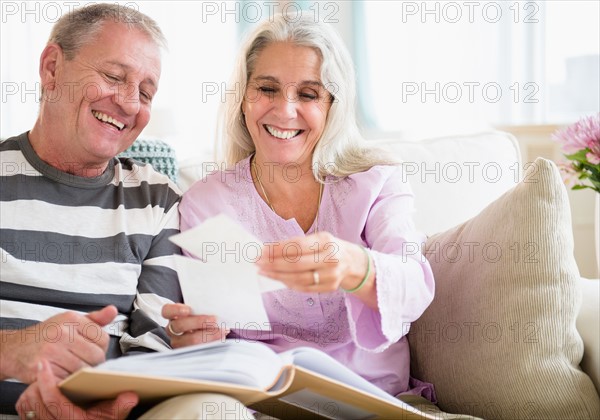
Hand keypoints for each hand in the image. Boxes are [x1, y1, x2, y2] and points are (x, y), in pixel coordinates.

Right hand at [1, 306, 116, 382]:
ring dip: (80, 373)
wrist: (14, 348)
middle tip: (83, 361)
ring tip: (71, 367)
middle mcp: (61, 333)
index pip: (103, 338)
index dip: (100, 347)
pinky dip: (67, 380)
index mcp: (71, 319)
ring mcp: (51, 350)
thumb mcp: (70, 321)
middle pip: (95, 356)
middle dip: (93, 362)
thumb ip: (95, 319)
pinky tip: (63, 373)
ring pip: (83, 370)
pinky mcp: (43, 368)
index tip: (91, 349)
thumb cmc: (46, 335)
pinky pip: (67, 379)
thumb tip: (113, 311)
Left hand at [16, 360, 137, 419]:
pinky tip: (37, 388)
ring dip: (32, 389)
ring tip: (41, 377)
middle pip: (35, 401)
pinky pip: (24, 409)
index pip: (54, 400)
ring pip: (27, 404)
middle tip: (43, 367)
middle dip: (38, 383)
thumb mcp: (110, 416)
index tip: (44, 364)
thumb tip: (130, 396)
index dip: (48, 381)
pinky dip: (28, 396)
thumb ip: (119, 407)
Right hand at [162, 303, 228, 347]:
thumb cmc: (202, 315)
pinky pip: (199, 349)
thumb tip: (216, 304)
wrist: (207, 329)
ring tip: (222, 331)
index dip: (175, 310)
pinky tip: (221, 338)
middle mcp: (173, 329)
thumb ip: (203, 307)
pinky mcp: (188, 352)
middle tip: (214, 319)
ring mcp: (179, 342)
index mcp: (173, 315)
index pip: (167, 311)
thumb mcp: (200, 309)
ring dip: (208, 335)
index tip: (188, 310)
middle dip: (198, 322)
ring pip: (190, 340)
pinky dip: (212, 343)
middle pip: (179, 326)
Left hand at [257, 232, 375, 299]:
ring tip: (263, 271)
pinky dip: (288, 283)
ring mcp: (331, 275)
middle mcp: (331, 258)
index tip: (261, 251)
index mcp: (326, 241)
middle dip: (273, 263)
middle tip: (258, 263)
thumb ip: (297, 244)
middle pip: (296, 264)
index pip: (297, 246)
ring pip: (299, 278)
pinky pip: (304, 287)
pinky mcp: (329, 287)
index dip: (277, 249)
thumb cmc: (329, 248)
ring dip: (277, 275)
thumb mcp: (318, 238)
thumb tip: (269, 249)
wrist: (352, 262)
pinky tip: (277, 278)